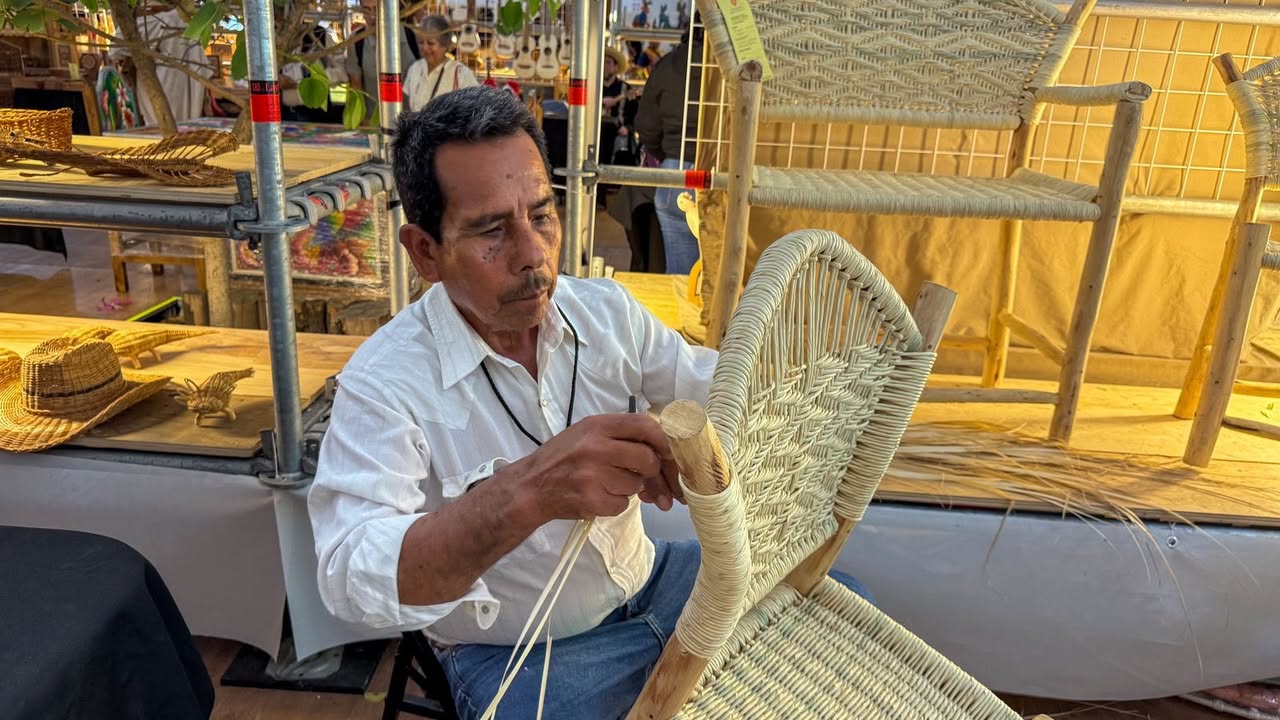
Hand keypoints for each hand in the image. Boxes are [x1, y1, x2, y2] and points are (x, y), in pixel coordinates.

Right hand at [516, 413, 683, 520]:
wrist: (530, 487)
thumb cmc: (561, 459)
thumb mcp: (586, 434)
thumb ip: (620, 437)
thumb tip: (664, 451)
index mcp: (597, 425)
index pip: (645, 426)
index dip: (664, 442)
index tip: (671, 455)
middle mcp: (596, 446)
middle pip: (647, 459)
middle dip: (651, 473)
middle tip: (646, 479)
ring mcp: (593, 475)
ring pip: (636, 485)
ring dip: (629, 489)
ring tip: (606, 484)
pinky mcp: (591, 500)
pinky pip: (622, 504)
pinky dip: (615, 504)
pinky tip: (597, 497)